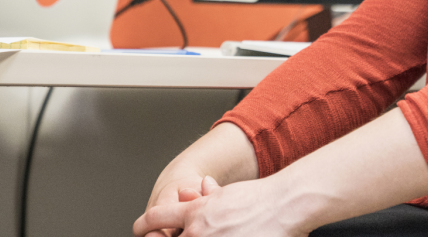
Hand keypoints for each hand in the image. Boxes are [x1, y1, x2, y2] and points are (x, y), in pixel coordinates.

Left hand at [133, 175, 309, 236]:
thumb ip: (203, 198)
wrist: (286, 206)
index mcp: (195, 214)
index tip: (141, 229)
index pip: (156, 219)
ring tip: (218, 233)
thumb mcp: (226, 194)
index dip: (143, 225)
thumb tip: (187, 196)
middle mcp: (198, 233)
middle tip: (175, 235)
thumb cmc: (261, 199)